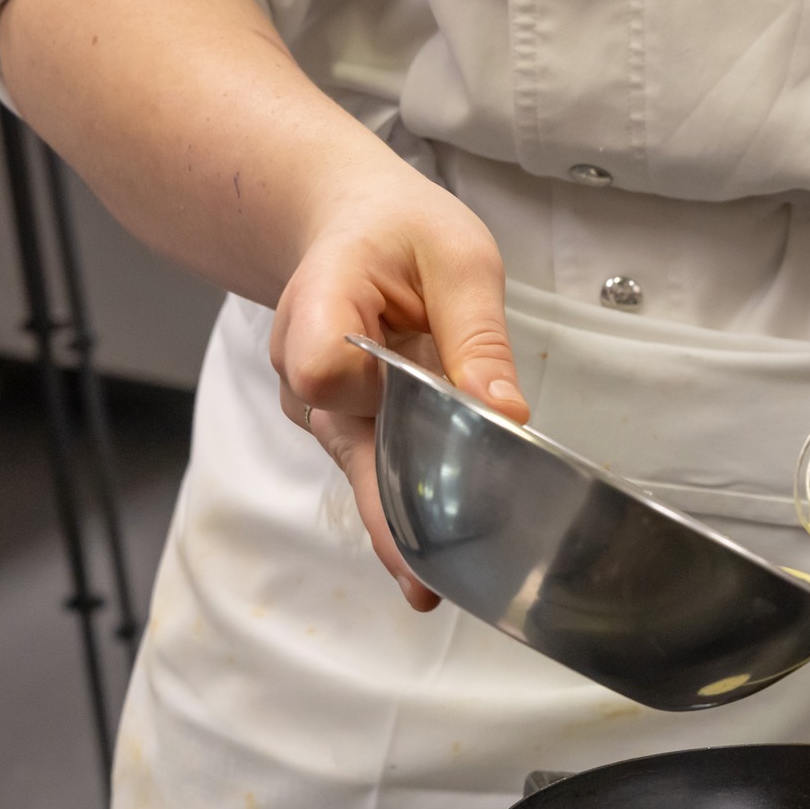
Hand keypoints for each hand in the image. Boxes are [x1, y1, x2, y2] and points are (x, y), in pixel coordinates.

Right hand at [269, 160, 526, 609]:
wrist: (349, 224)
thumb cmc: (401, 232)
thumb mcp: (459, 259)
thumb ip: (478, 335)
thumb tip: (507, 413)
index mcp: (323, 301)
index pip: (321, 367)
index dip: (372, 393)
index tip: (436, 399)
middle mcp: (302, 362)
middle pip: (342, 442)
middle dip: (387, 515)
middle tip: (423, 584)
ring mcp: (317, 402)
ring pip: (359, 467)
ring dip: (400, 517)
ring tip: (436, 583)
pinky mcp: (342, 424)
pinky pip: (372, 468)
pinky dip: (404, 504)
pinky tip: (433, 555)